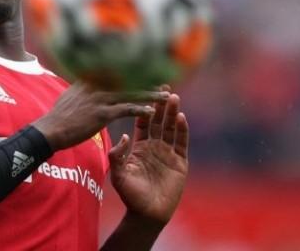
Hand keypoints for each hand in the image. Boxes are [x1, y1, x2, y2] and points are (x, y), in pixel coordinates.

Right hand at [32, 83, 169, 150]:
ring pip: (131, 94)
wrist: (50, 130)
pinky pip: (125, 110)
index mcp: (90, 80)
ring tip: (165, 97)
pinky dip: (140, 110)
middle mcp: (96, 86)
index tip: (150, 71)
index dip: (135, 72)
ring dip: (150, 95)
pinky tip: (151, 112)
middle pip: (128, 80)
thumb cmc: (59, 116)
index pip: (116, 71)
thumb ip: (83, 88)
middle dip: (147, 81)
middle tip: (164, 82)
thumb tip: (87, 83)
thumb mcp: (71, 95)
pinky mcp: (101, 114)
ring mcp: (99, 98)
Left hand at [108, 86, 188, 224]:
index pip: (143, 122)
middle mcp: (155, 146)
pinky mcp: (180, 162)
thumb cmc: (130, 195)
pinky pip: (181, 142)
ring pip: (171, 128)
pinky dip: (182, 130)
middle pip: (159, 121)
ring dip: (172, 113)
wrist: (147, 214)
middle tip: (161, 85)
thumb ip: (117, 155)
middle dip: (160, 104)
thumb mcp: (119, 174)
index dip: (143, 107)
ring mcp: (168, 153)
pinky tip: (181, 117)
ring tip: (173, 97)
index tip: (142, 91)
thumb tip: (124, 136)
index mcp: (139, 146)